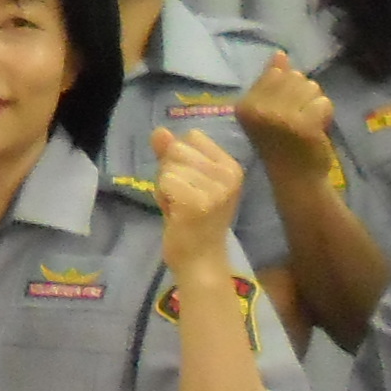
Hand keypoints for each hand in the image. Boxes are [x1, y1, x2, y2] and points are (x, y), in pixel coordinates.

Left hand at [151, 125, 249, 274]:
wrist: (200, 261)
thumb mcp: (184, 180)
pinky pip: (165, 181)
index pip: (192, 136)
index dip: (180, 157)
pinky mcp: (197, 203)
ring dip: (164, 185)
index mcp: (231, 166)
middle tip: (181, 197)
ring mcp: (215, 189)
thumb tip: (158, 130)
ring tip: (179, 206)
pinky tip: (175, 212)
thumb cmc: (191, 219)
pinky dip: (162, 195)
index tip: (188, 182)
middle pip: (178, 148)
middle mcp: (229, 175)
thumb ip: (170, 154)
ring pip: (169, 165)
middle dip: (169, 170)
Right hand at [234, 50, 336, 172]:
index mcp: (245, 105)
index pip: (276, 73)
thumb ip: (272, 82)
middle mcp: (259, 109)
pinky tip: (317, 130)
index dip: (287, 89)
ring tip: (306, 124)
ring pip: (311, 88)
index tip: (283, 112)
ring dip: (314, 104)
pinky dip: (326, 115)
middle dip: (302, 96)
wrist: (295, 179)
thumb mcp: (268, 110)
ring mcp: (281, 118)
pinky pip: (323, 102)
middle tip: (296, 120)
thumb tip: (279, 54)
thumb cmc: (281, 143)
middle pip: (295, 77)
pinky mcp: (304, 125)